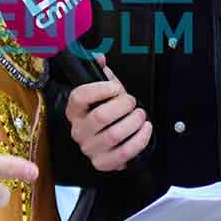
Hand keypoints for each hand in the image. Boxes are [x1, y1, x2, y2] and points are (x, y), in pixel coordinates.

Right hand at [66, 56, 151, 171]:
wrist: (111, 141)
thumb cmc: (106, 112)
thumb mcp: (103, 90)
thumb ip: (101, 72)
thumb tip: (100, 57)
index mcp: (74, 110)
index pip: (80, 97)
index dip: (100, 89)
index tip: (116, 87)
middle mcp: (78, 130)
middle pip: (101, 116)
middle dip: (124, 105)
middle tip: (132, 102)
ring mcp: (90, 148)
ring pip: (115, 134)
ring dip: (134, 121)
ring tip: (140, 115)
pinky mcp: (103, 163)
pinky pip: (125, 152)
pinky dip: (140, 139)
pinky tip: (145, 129)